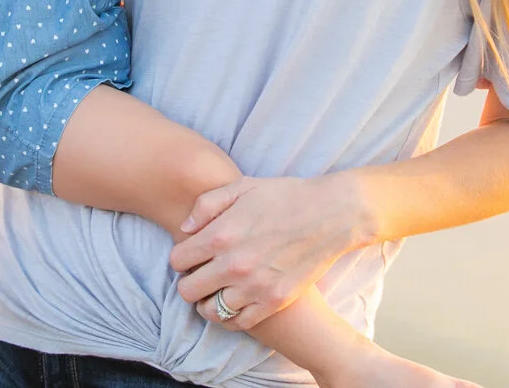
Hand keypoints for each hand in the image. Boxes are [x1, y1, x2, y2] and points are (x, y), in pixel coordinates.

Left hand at [169, 174, 370, 330]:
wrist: (331, 215)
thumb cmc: (285, 196)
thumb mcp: (242, 186)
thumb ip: (206, 205)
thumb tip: (185, 229)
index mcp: (221, 234)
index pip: (177, 261)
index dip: (181, 257)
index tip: (191, 255)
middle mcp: (233, 264)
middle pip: (187, 291)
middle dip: (189, 281)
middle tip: (201, 273)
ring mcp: (254, 286)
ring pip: (209, 311)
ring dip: (207, 301)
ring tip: (216, 289)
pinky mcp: (274, 301)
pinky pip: (238, 322)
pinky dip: (231, 315)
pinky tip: (234, 301)